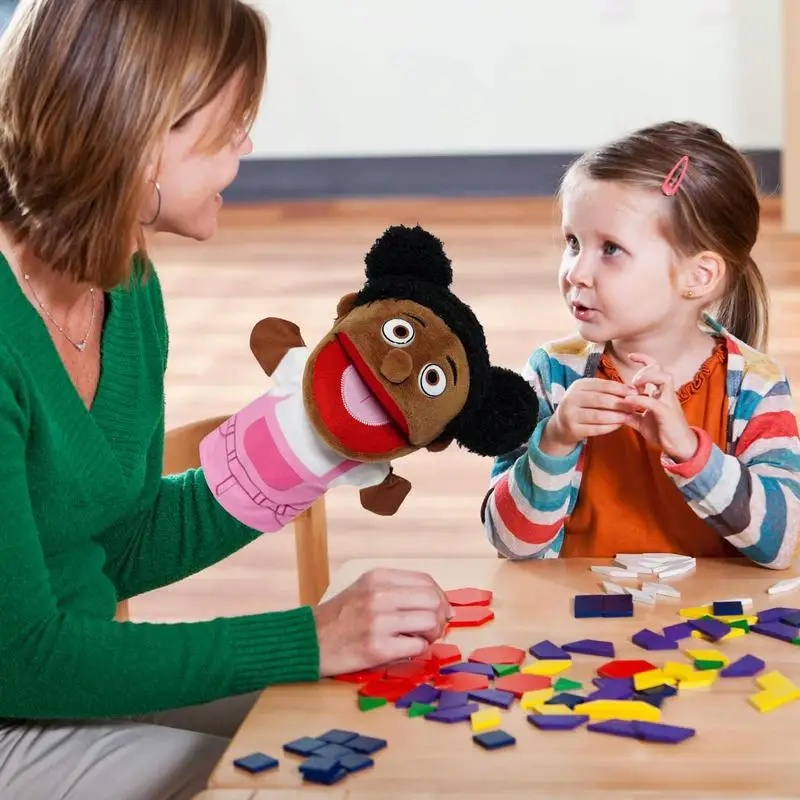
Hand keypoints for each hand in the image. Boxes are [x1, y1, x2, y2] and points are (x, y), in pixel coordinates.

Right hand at [312, 568, 451, 677]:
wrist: (309, 640)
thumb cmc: (340, 617)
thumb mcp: (366, 589)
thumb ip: (399, 591)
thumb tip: (442, 604)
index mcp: (378, 577)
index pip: (426, 581)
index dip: (440, 597)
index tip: (440, 609)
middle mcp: (379, 595)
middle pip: (433, 600)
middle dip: (440, 616)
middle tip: (433, 628)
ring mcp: (379, 621)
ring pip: (430, 622)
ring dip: (432, 634)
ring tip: (420, 638)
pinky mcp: (378, 648)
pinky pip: (417, 646)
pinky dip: (417, 649)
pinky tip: (404, 648)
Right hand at [540, 378, 633, 455]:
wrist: (561, 426)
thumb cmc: (582, 407)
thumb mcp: (589, 394)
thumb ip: (607, 392)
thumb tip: (633, 391)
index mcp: (578, 386)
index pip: (602, 385)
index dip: (620, 389)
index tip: (635, 393)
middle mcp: (571, 398)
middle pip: (600, 399)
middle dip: (620, 403)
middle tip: (635, 406)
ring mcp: (570, 415)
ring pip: (598, 415)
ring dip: (616, 416)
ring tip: (629, 417)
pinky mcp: (573, 429)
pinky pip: (595, 429)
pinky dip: (609, 427)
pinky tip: (619, 425)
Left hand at [619, 353, 698, 461]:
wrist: (679, 448)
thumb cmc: (664, 432)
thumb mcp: (642, 422)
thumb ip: (630, 414)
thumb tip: (616, 410)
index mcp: (660, 394)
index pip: (656, 370)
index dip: (644, 360)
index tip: (631, 356)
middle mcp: (666, 395)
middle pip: (661, 369)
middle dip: (646, 368)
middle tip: (634, 380)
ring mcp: (668, 403)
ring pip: (665, 378)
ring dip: (648, 378)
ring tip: (635, 385)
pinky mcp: (667, 414)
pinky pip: (654, 401)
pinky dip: (640, 398)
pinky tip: (629, 399)